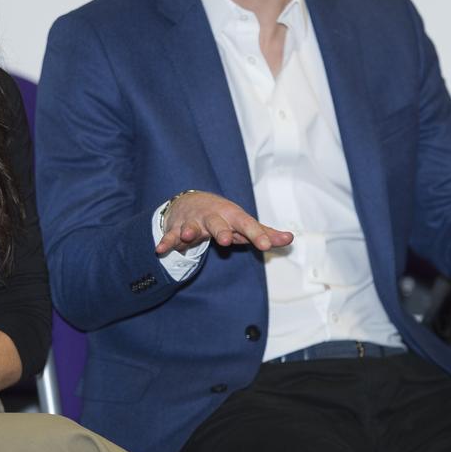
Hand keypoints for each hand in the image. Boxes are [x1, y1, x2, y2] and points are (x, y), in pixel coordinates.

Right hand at [155, 190, 293, 253]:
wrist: (191, 202)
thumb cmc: (224, 217)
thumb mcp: (244, 224)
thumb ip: (265, 233)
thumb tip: (290, 239)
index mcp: (233, 216)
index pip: (248, 225)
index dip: (258, 235)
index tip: (268, 245)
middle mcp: (213, 217)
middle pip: (218, 224)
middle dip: (222, 231)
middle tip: (226, 240)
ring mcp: (194, 222)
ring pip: (192, 227)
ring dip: (189, 232)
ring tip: (186, 236)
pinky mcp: (177, 228)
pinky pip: (171, 235)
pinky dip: (166, 241)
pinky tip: (160, 249)